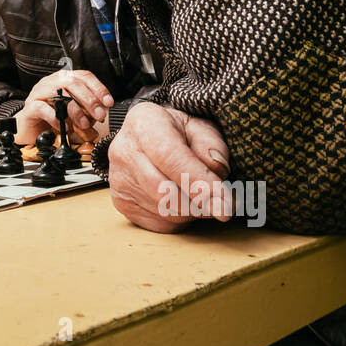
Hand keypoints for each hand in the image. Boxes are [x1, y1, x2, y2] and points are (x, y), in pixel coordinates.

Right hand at [15, 69, 113, 144]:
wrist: (29, 129)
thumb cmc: (53, 119)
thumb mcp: (73, 112)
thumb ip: (86, 110)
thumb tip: (101, 113)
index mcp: (63, 79)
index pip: (84, 76)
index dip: (98, 88)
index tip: (109, 102)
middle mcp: (51, 82)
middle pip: (72, 82)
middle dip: (90, 99)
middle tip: (99, 115)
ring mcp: (39, 93)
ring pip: (58, 92)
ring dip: (75, 109)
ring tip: (84, 124)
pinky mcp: (30, 107)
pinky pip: (43, 108)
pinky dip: (55, 117)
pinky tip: (64, 126)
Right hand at [108, 101, 231, 232]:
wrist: (147, 138)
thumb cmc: (178, 132)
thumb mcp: (200, 127)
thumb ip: (212, 145)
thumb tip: (217, 170)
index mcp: (143, 123)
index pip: (170, 157)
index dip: (200, 183)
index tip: (226, 202)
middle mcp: (124, 150)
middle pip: (165, 190)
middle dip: (202, 203)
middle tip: (226, 205)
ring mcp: (118, 179)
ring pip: (165, 211)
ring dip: (193, 210)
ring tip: (201, 194)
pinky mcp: (121, 202)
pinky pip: (159, 222)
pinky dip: (180, 218)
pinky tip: (183, 199)